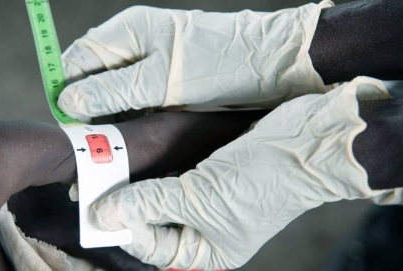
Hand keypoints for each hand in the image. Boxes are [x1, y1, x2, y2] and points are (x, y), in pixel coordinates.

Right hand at [59, 2, 333, 120]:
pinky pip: (136, 102)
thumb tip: (68, 99)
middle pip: (93, 77)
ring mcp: (153, 64)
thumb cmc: (224, 64)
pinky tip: (133, 140)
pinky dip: (131, 120)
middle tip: (87, 144)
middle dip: (86, 109)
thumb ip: (113, 90)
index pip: (78, 58)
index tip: (66, 123)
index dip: (66, 89)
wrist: (279, 66)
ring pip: (113, 93)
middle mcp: (136, 45)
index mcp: (129, 32)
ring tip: (109, 149)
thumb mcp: (164, 81)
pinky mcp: (168, 82)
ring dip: (109, 118)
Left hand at [89, 77, 395, 269]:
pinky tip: (135, 157)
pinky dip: (154, 169)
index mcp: (208, 251)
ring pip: (158, 196)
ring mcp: (205, 200)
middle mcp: (204, 230)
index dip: (125, 228)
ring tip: (109, 169)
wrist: (307, 142)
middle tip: (95, 185)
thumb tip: (105, 215)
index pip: (154, 246)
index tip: (99, 209)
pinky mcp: (207, 173)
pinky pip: (171, 175)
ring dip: (136, 184)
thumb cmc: (261, 180)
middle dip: (126, 204)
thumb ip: (150, 204)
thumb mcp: (198, 198)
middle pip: (152, 221)